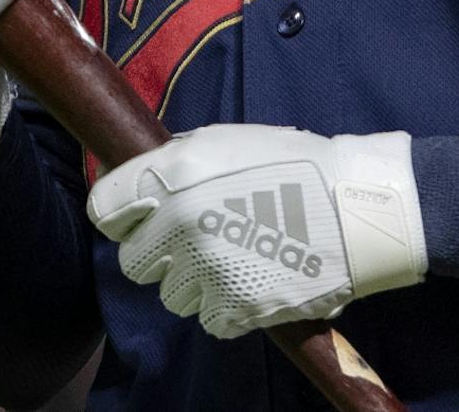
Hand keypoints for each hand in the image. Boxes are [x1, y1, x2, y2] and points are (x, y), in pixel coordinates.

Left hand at [85, 124, 425, 338]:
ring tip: (232, 256)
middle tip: (191, 240)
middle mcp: (182, 223)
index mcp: (174, 175)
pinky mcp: (237, 307)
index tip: (136, 218)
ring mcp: (209, 270)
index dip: (120, 215)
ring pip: (171, 295)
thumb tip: (135, 183)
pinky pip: (207, 318)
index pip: (104, 210)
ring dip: (193, 281)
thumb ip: (171, 161)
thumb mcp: (222, 139)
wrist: (354, 209)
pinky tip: (249, 278)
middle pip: (133, 262)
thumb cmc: (290, 164)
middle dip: (157, 253)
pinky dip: (223, 305)